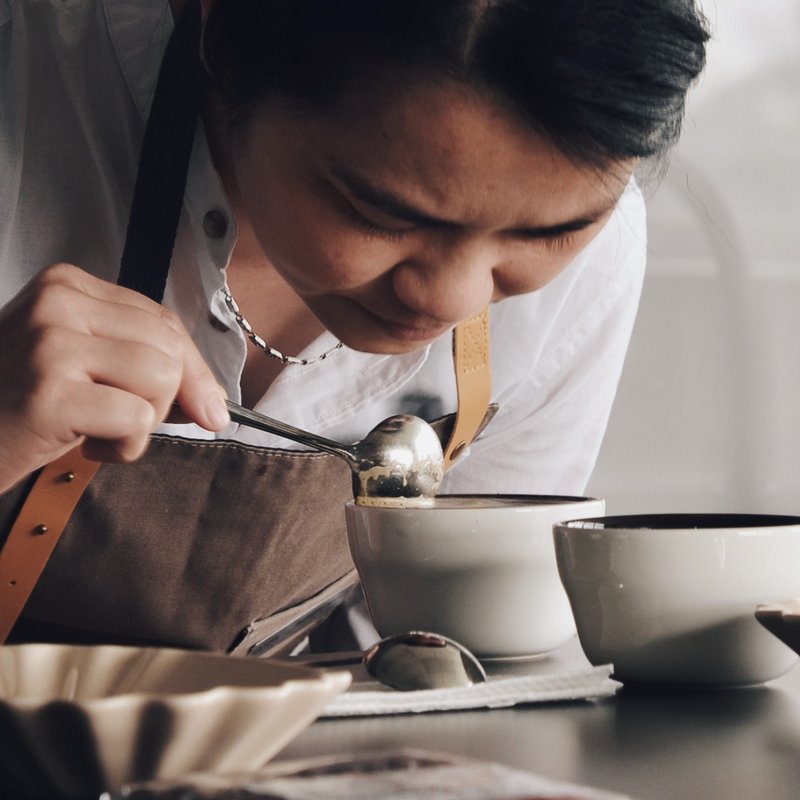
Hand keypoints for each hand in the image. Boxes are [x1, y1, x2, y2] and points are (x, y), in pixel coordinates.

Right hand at [0, 263, 228, 491]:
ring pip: (162, 379)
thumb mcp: (83, 366)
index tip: (206, 406)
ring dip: (145, 424)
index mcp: (67, 285)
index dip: (194, 370)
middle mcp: (58, 303)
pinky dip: (126, 446)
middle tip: (124, 421)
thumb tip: (213, 400)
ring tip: (100, 432)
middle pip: (170, 348)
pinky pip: (137, 418)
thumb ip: (144, 365)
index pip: (164, 321)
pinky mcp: (50, 391)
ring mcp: (50, 343)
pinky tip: (87, 447)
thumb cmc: (22, 406)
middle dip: (168, 400)